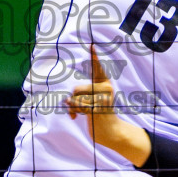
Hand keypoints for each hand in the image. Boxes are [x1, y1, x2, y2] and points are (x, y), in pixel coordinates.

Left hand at [67, 45, 151, 165]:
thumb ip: (77, 96)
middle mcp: (106, 89)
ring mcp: (103, 99)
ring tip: (81, 113)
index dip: (94, 56)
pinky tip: (76, 117)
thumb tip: (67, 101)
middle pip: (76, 88)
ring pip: (75, 99)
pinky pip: (77, 107)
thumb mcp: (88, 101)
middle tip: (80, 107)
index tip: (91, 44)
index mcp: (104, 83)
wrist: (110, 132)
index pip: (97, 68)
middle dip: (73, 99)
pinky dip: (73, 111)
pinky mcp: (98, 109)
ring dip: (73, 107)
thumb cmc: (97, 113)